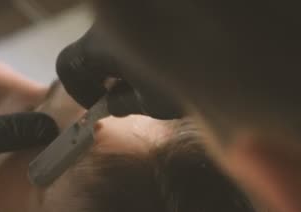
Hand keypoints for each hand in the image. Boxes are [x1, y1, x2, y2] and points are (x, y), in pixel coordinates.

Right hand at [56, 23, 181, 119]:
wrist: (238, 37)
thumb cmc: (188, 75)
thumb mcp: (152, 101)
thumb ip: (123, 102)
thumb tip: (112, 102)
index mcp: (100, 45)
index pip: (68, 64)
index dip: (78, 89)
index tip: (100, 104)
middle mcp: (110, 22)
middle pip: (93, 49)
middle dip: (106, 74)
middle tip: (129, 94)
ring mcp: (130, 12)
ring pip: (115, 38)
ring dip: (126, 60)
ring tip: (155, 78)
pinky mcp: (152, 11)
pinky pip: (135, 29)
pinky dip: (142, 47)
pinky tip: (170, 60)